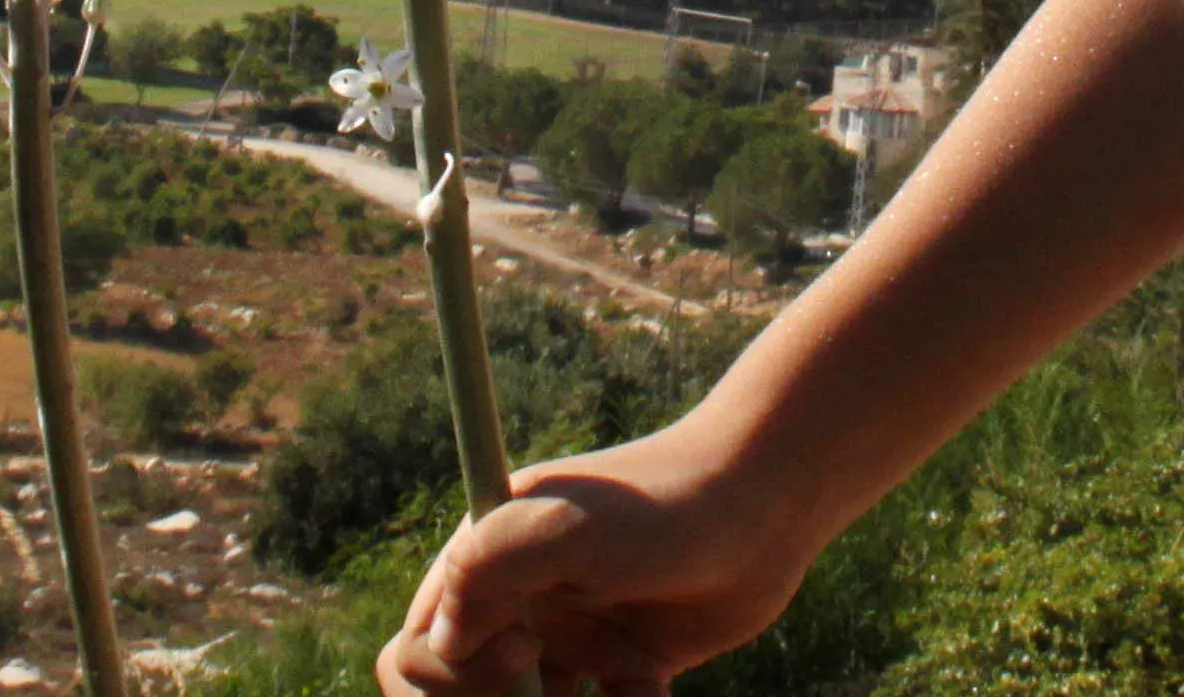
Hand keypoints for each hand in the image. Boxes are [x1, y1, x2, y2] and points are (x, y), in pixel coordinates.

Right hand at [379, 419, 827, 696]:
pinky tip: (653, 682)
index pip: (417, 653)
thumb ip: (489, 567)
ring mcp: (569, 640)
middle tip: (572, 688)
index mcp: (483, 567)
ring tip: (627, 685)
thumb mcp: (567, 526)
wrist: (766, 506)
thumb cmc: (665, 507)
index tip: (525, 650)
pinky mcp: (621, 666)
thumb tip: (439, 643)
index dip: (451, 678)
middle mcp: (518, 606)